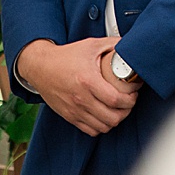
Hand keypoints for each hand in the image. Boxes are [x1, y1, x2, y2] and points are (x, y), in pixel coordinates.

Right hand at [17, 37, 137, 135]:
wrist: (40, 66)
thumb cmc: (66, 56)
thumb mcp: (90, 45)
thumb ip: (112, 44)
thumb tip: (129, 44)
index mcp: (88, 80)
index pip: (116, 99)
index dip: (130, 100)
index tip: (133, 94)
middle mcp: (81, 98)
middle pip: (112, 117)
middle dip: (126, 111)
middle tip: (128, 103)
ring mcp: (74, 110)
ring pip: (103, 127)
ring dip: (115, 120)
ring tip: (118, 110)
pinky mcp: (69, 116)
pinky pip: (90, 130)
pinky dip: (101, 126)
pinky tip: (104, 116)